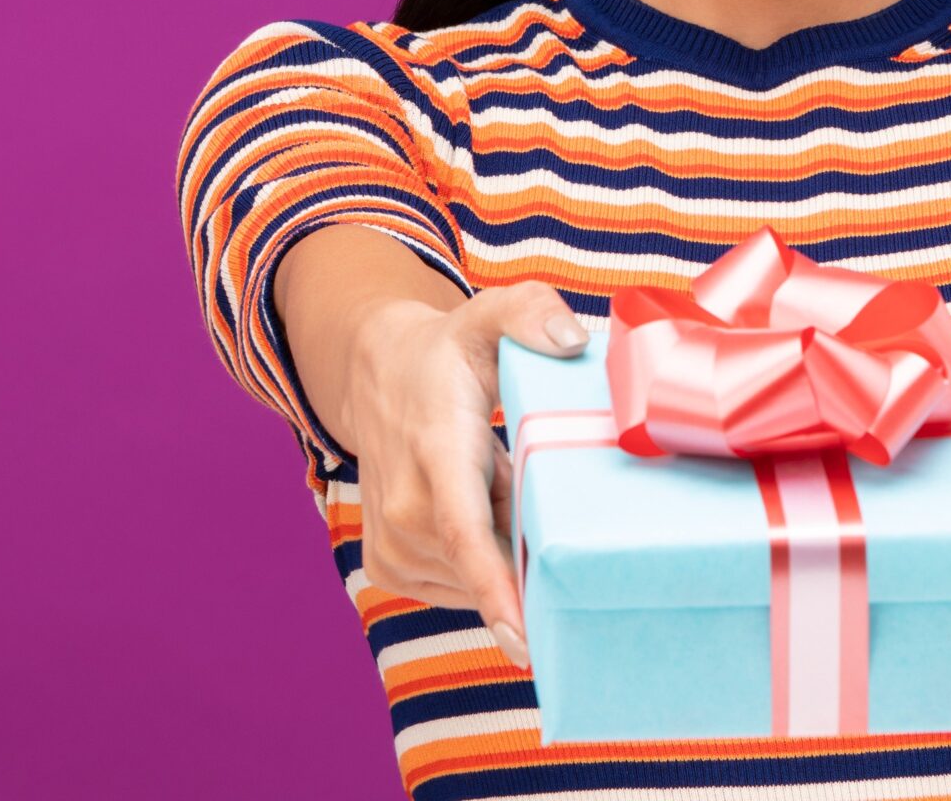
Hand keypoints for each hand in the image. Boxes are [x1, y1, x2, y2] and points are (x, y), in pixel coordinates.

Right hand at [334, 281, 591, 670]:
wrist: (378, 375)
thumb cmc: (453, 353)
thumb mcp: (491, 316)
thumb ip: (531, 312)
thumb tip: (572, 341)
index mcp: (435, 451)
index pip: (465, 532)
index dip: (497, 589)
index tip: (525, 639)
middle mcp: (404, 508)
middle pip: (489, 562)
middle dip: (530, 550)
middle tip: (537, 494)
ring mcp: (391, 544)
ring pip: (476, 580)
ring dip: (505, 549)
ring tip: (498, 487)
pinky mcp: (388, 567)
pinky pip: (458, 588)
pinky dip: (483, 566)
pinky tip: (484, 518)